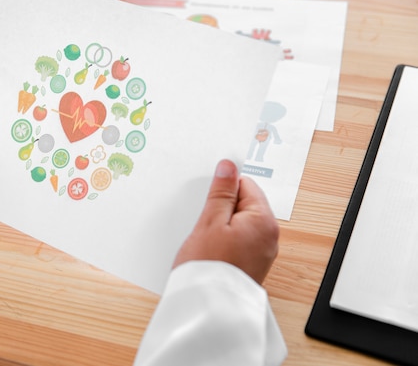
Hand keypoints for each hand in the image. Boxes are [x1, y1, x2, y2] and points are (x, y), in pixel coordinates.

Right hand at [173, 159, 278, 283]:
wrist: (207, 308)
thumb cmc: (208, 267)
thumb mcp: (210, 221)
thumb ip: (221, 192)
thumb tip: (229, 167)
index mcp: (263, 221)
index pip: (246, 186)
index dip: (224, 189)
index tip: (209, 199)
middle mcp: (269, 236)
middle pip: (244, 204)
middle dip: (223, 208)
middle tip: (206, 223)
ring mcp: (261, 252)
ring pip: (239, 223)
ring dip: (221, 226)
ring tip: (207, 240)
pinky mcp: (251, 264)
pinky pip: (239, 241)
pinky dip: (224, 241)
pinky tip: (211, 251)